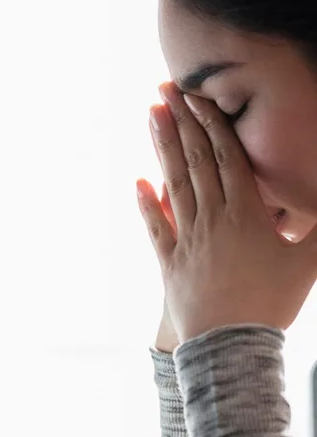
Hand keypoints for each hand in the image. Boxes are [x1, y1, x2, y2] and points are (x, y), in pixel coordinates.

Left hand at [136, 82, 316, 344]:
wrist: (232, 347)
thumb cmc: (273, 304)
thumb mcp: (307, 262)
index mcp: (245, 214)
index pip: (227, 157)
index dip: (212, 124)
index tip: (199, 95)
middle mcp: (211, 220)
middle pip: (196, 162)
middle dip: (183, 122)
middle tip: (167, 88)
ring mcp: (186, 241)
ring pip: (173, 185)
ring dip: (162, 148)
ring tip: (152, 115)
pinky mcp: (169, 265)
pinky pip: (155, 228)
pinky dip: (145, 204)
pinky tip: (136, 181)